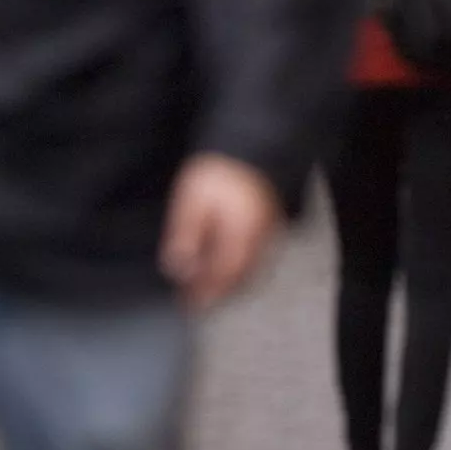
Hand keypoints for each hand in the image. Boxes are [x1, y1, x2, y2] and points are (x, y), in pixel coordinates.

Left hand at [159, 154, 279, 308]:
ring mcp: (269, 233)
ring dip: (230, 281)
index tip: (187, 304)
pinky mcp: (272, 224)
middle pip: (239, 279)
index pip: (221, 278)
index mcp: (238, 238)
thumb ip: (185, 236)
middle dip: (218, 292)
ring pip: (251, 270)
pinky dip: (242, 266)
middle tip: (195, 298)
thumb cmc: (218, 171)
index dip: (204, 295)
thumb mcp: (192, 201)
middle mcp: (259, 240)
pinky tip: (228, 261)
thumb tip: (178, 268)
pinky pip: (259, 256)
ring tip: (208, 282)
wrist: (247, 145)